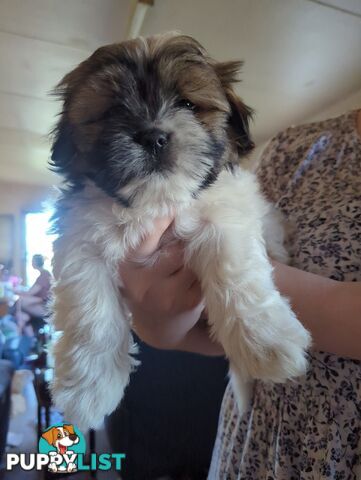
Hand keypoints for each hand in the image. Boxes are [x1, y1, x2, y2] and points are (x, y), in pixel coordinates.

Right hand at [119, 217, 204, 349]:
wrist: (157, 326)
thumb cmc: (150, 284)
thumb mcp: (141, 265)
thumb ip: (152, 243)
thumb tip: (178, 210)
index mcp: (128, 267)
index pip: (146, 238)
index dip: (162, 220)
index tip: (174, 205)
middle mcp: (144, 283)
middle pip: (176, 249)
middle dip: (186, 241)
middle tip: (193, 232)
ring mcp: (166, 295)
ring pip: (192, 261)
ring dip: (197, 256)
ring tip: (196, 256)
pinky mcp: (187, 303)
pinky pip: (203, 276)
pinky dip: (205, 272)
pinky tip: (199, 275)